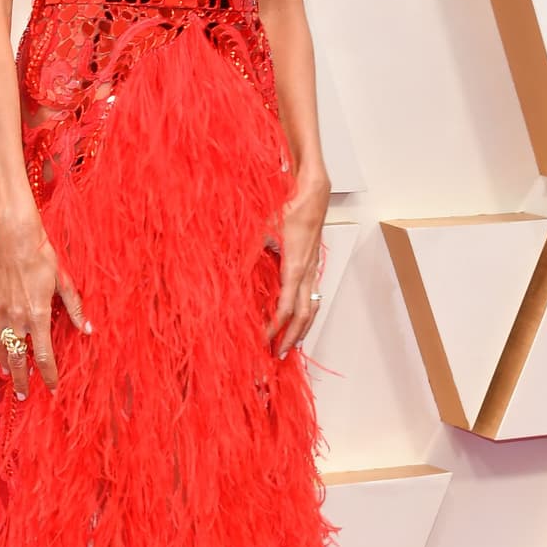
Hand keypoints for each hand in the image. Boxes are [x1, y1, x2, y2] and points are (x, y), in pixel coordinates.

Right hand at [0, 214, 89, 397]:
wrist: (14, 236)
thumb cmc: (41, 255)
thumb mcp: (63, 281)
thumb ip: (74, 308)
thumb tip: (87, 328)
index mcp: (38, 315)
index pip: (44, 355)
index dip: (48, 374)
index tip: (52, 388)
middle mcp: (16, 317)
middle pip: (18, 357)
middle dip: (22, 379)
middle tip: (23, 395)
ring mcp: (0, 310)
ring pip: (0, 346)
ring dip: (5, 363)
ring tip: (8, 376)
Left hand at [266, 170, 329, 357]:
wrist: (315, 191)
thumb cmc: (291, 204)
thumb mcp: (264, 225)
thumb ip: (250, 244)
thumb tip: (231, 261)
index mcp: (295, 267)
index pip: (286, 307)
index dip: (275, 327)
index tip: (262, 340)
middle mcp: (307, 272)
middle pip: (304, 315)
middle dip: (291, 338)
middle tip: (277, 355)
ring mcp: (313, 269)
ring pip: (312, 308)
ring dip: (301, 329)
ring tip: (289, 345)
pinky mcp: (313, 264)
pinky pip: (312, 296)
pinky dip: (305, 313)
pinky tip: (297, 319)